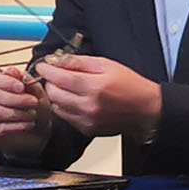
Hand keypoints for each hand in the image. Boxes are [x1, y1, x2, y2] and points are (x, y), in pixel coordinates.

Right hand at [0, 67, 52, 158]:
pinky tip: (29, 124)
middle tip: (33, 102)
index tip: (21, 86)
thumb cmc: (34, 109)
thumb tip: (13, 71)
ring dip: (18, 113)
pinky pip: (0, 127)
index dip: (5, 81)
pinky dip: (18, 125)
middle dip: (16, 99)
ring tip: (33, 115)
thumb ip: (26, 81)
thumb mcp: (36, 92)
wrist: (38, 133)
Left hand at [35, 54, 162, 139]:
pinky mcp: (88, 129)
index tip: (42, 66)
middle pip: (55, 94)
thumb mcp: (106, 65)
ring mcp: (88, 120)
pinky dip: (65, 107)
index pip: (60, 78)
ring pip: (57, 107)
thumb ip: (80, 62)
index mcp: (95, 87)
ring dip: (57, 96)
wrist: (146, 109)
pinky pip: (67, 118)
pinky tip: (75, 100)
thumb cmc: (130, 85)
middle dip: (50, 82)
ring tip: (66, 88)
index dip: (47, 71)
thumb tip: (58, 60)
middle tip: (55, 76)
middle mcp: (89, 106)